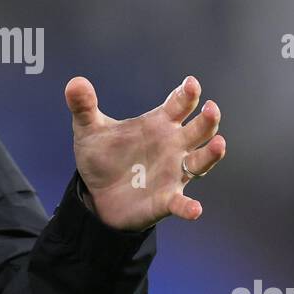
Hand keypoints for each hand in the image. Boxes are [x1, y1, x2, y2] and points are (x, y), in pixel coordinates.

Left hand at [66, 75, 225, 232]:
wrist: (95, 194)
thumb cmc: (102, 157)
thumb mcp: (88, 130)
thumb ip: (83, 107)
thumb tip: (74, 83)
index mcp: (158, 124)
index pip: (179, 105)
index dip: (187, 94)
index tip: (191, 84)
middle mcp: (172, 146)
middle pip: (199, 130)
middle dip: (207, 120)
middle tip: (211, 108)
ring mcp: (173, 173)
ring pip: (200, 163)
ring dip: (210, 154)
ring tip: (218, 144)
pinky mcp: (166, 200)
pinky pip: (181, 204)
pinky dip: (188, 207)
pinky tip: (195, 209)